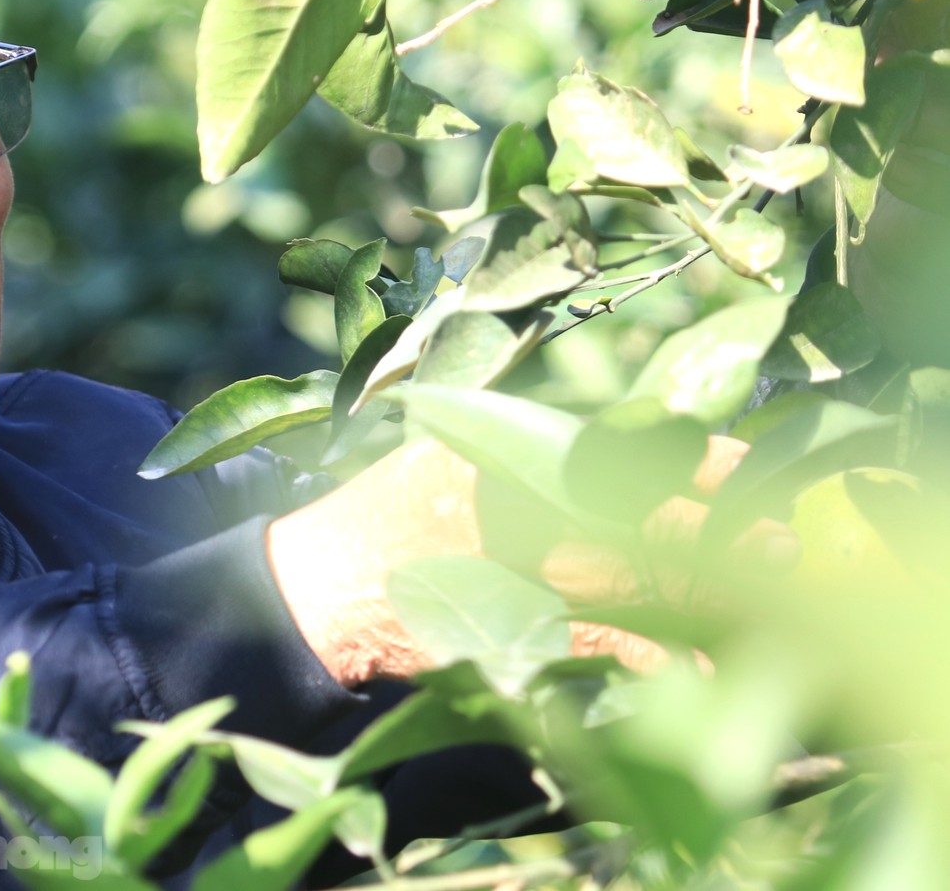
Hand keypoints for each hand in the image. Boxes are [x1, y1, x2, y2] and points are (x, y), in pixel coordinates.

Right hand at [264, 436, 778, 686]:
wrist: (318, 584)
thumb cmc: (380, 511)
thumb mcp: (443, 444)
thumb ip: (516, 436)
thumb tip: (603, 433)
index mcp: (507, 449)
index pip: (622, 446)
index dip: (694, 460)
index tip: (747, 468)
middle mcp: (520, 500)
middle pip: (644, 513)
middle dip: (718, 529)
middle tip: (782, 539)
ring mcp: (517, 564)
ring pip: (637, 576)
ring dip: (706, 588)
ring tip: (767, 597)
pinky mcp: (511, 623)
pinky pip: (601, 640)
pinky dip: (652, 653)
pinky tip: (695, 666)